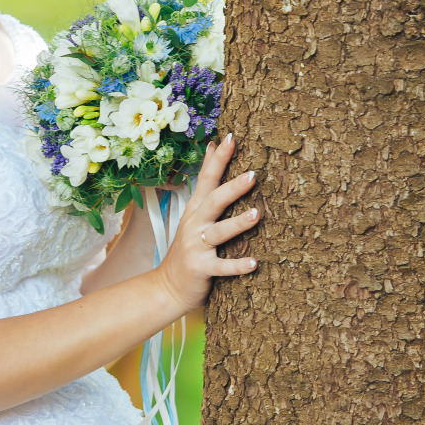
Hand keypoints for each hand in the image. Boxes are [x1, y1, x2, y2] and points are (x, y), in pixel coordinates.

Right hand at [151, 133, 258, 313]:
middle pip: (214, 201)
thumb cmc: (190, 246)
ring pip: (219, 232)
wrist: (168, 287)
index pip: (207, 178)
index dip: (218, 158)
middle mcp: (195, 224)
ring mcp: (197, 247)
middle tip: (253, 175)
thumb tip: (212, 145)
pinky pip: (221, 267)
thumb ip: (206, 182)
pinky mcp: (201, 269)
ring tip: (256, 214)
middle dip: (232, 187)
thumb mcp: (195, 211)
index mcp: (197, 209)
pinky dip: (237, 266)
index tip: (231, 137)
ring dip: (237, 223)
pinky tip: (253, 263)